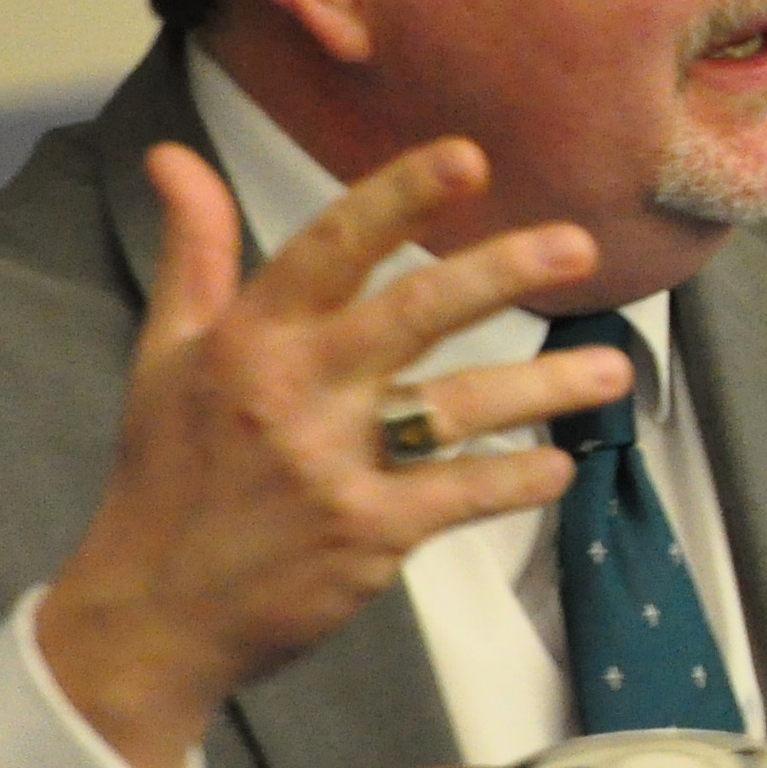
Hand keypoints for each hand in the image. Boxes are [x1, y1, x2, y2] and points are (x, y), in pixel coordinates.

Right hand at [34, 139, 634, 767]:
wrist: (152, 614)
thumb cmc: (168, 473)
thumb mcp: (165, 353)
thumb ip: (195, 251)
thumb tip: (175, 153)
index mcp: (248, 338)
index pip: (332, 246)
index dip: (400, 196)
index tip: (469, 157)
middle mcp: (293, 391)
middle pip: (413, 312)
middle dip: (502, 272)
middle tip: (581, 245)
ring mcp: (333, 464)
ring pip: (457, 405)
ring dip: (544, 385)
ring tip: (614, 370)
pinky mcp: (366, 533)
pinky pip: (462, 492)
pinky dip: (517, 479)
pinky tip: (561, 465)